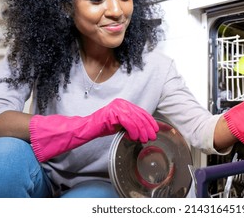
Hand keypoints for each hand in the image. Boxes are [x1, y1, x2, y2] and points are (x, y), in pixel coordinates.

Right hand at [30, 98, 158, 161]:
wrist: (88, 128)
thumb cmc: (103, 127)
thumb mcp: (120, 125)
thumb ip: (131, 124)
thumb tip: (145, 131)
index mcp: (125, 104)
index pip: (142, 112)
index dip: (150, 121)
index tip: (156, 130)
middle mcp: (122, 103)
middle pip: (140, 115)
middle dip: (148, 127)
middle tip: (152, 137)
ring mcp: (117, 107)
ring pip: (136, 119)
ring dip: (141, 131)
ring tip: (144, 139)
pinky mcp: (113, 112)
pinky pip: (128, 122)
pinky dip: (133, 130)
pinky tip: (134, 137)